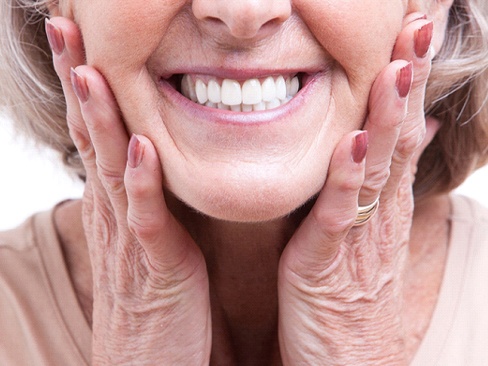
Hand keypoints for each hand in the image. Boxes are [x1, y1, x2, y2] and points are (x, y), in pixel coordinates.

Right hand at [46, 17, 210, 364]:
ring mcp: (131, 240)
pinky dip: (141, 183)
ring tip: (89, 68)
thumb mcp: (147, 237)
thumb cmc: (154, 298)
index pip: (96, 133)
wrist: (147, 365)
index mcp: (117, 204)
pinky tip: (138, 147)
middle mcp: (115, 214)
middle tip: (65, 26)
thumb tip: (147, 157)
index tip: (81, 38)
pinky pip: (146, 220)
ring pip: (109, 169)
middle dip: (78, 80)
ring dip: (99, 119)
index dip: (87, 85)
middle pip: (91, 137)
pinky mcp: (155, 269)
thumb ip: (146, 198)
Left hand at [278, 15, 435, 364]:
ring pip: (377, 168)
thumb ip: (383, 185)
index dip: (407, 82)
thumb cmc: (352, 294)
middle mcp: (378, 213)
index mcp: (382, 203)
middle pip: (397, 137)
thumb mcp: (371, 232)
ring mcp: (357, 237)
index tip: (413, 33)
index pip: (400, 130)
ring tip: (399, 68)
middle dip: (407, 81)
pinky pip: (340, 215)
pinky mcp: (328, 263)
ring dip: (388, 117)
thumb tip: (407, 137)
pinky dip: (348, 178)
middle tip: (420, 25)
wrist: (349, 362)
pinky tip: (355, 142)